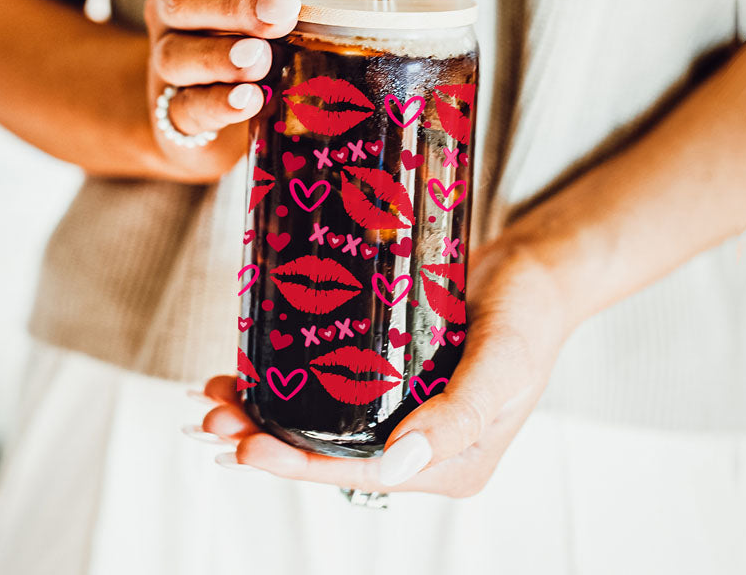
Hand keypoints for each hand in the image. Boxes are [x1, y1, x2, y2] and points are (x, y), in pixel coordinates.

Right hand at [144, 0, 464, 178]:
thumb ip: (366, 1)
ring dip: (221, 56)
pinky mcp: (173, 114)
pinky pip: (184, 108)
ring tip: (260, 60)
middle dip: (233, 3)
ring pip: (178, 54)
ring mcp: (171, 65)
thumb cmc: (267, 56)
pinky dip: (216, 105)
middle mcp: (181, 16)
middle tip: (281, 13)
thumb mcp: (306, 23)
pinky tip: (249, 102)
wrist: (204, 121)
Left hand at [196, 237, 572, 495]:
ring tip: (216, 392)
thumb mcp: (505, 365)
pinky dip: (289, 379)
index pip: (359, 473)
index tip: (245, 449)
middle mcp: (417, 442)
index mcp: (448, 461)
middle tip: (212, 414)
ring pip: (320, 420)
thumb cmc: (529, 318)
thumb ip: (460, 416)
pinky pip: (331, 385)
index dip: (298, 465)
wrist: (532, 272)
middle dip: (266, 438)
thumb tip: (399, 465)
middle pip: (328, 451)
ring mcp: (399, 407)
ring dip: (266, 409)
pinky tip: (251, 368)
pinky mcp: (387, 372)